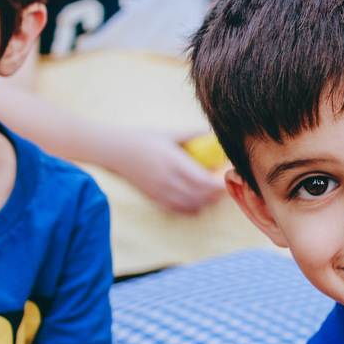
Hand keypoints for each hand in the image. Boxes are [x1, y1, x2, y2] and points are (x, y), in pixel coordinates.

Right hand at [107, 128, 225, 213]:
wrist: (115, 151)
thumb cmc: (143, 139)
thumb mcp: (170, 133)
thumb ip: (193, 134)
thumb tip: (214, 133)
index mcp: (173, 162)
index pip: (204, 182)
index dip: (220, 184)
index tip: (228, 177)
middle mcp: (168, 180)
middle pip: (202, 197)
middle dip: (219, 194)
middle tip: (227, 186)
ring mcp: (161, 192)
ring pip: (193, 206)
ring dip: (208, 202)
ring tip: (215, 194)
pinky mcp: (156, 199)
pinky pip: (180, 210)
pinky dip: (194, 208)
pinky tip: (199, 201)